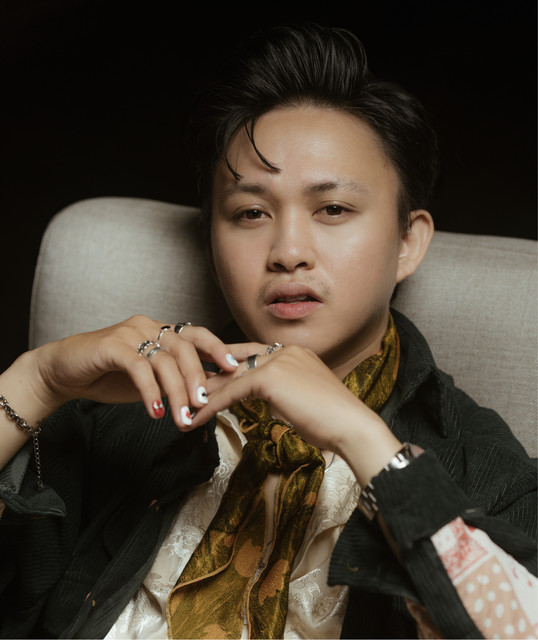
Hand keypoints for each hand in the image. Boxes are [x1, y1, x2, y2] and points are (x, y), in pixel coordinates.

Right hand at [21, 316, 265, 427]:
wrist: (65, 372)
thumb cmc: (110, 376)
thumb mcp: (151, 380)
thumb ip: (174, 381)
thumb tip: (208, 395)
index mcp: (162, 331)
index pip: (197, 335)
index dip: (219, 349)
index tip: (236, 369)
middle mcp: (150, 326)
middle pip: (185, 348)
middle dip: (198, 378)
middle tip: (204, 405)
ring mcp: (130, 333)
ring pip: (164, 361)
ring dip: (176, 392)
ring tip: (182, 418)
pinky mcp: (111, 346)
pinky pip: (139, 368)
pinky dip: (150, 391)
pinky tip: (154, 412)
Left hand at [190, 345, 401, 485]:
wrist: (351, 426)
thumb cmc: (334, 421)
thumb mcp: (304, 399)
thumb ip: (285, 392)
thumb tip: (271, 400)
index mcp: (296, 352)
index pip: (254, 354)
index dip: (231, 364)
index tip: (213, 372)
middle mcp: (285, 351)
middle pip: (238, 361)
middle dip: (213, 373)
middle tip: (189, 383)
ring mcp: (278, 361)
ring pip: (232, 377)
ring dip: (207, 391)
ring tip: (186, 403)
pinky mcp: (270, 377)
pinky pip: (232, 392)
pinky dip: (212, 405)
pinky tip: (197, 416)